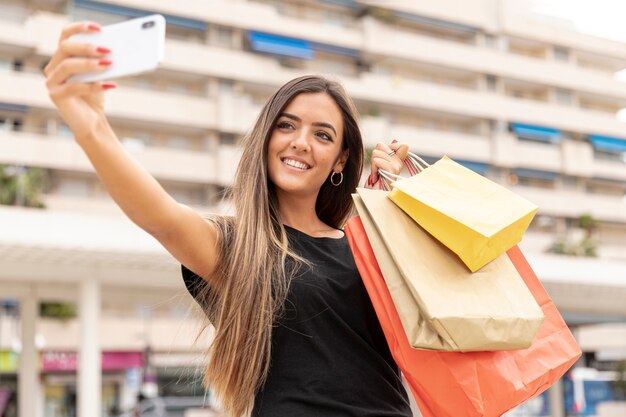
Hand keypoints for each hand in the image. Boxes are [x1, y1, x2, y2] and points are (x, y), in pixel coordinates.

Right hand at [43, 21, 115, 139]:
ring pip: (67, 66)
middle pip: (64, 48)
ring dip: (89, 64)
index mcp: (62, 58)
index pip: (65, 36)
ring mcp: (52, 82)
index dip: (80, 28)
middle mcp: (53, 67)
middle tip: (106, 49)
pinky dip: (93, 86)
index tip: (98, 28)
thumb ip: (100, 61)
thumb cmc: (95, 96)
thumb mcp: (99, 75)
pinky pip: (73, 87)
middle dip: (86, 47)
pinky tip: (109, 86)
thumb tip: (113, 49)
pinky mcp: (56, 96)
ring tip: (108, 65)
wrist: (92, 122)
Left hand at [367, 140, 408, 187]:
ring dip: (372, 164)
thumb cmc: (376, 182)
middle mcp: (399, 164)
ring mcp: (396, 167)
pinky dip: (373, 169)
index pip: (404, 146)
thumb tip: (393, 143)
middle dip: (374, 155)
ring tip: (376, 174)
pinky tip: (376, 177)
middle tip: (377, 169)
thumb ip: (385, 154)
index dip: (392, 146)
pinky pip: (377, 161)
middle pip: (381, 145)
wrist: (373, 197)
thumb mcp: (380, 165)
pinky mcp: (391, 171)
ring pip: (376, 152)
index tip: (385, 155)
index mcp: (398, 161)